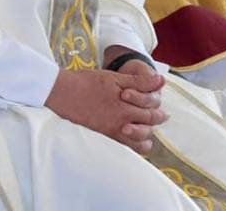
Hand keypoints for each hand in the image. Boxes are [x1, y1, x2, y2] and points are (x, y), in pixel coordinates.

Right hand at [45, 68, 166, 154]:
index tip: (162, 109)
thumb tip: (161, 81)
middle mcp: (120, 121)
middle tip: (162, 118)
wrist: (64, 92)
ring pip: (137, 142)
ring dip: (146, 137)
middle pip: (147, 126)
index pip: (151, 111)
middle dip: (156, 121)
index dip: (158, 109)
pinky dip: (132, 146)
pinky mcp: (102, 136)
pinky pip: (122, 148)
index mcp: (125, 105)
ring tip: (148, 133)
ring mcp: (111, 131)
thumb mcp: (115, 78)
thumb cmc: (88, 82)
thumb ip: (140, 81)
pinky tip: (132, 141)